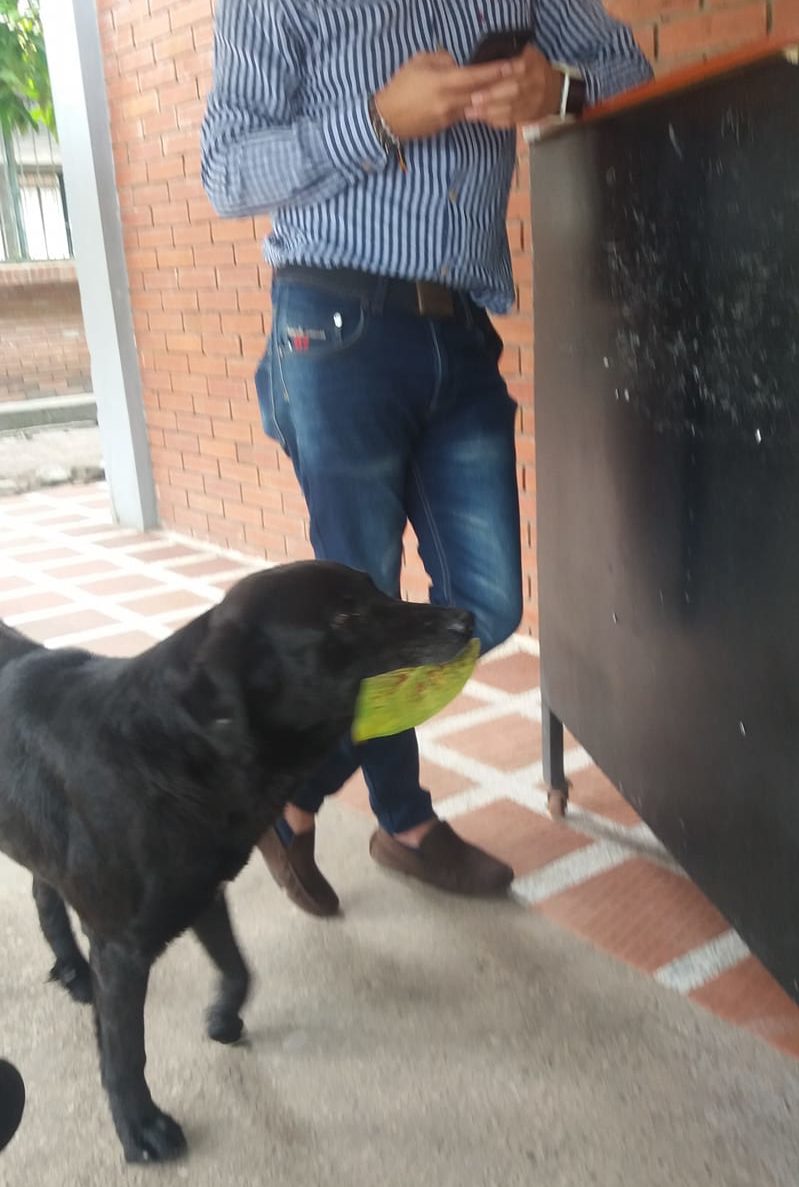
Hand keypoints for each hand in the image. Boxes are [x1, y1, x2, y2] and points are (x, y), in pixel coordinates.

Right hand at [374, 51, 515, 139]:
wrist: (387, 119)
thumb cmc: (400, 86)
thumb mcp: (418, 62)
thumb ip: (441, 59)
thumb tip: (456, 63)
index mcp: (442, 83)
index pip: (474, 76)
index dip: (494, 70)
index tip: (511, 64)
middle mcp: (449, 101)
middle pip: (481, 92)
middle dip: (501, 84)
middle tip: (519, 76)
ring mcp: (449, 116)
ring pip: (476, 105)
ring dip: (492, 97)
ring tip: (508, 88)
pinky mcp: (447, 125)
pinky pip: (466, 113)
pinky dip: (476, 106)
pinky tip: (486, 101)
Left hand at [464, 45, 562, 128]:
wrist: (557, 91)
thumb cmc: (534, 68)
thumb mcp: (526, 53)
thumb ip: (509, 53)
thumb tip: (483, 53)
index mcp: (534, 62)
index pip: (517, 68)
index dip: (499, 74)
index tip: (479, 77)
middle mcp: (537, 82)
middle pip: (514, 90)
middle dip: (491, 96)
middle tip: (472, 100)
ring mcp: (536, 101)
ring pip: (511, 108)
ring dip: (489, 112)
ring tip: (470, 113)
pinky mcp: (531, 116)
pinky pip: (512, 120)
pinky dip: (497, 121)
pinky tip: (482, 119)